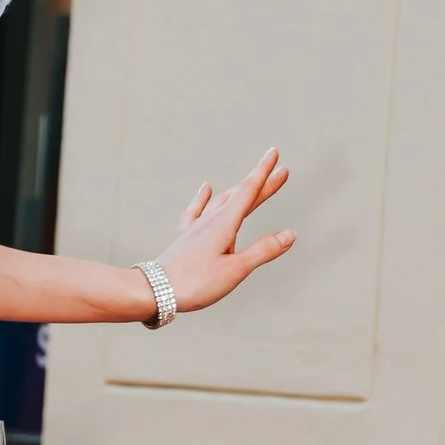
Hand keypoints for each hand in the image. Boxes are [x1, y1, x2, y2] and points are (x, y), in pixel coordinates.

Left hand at [153, 149, 294, 313]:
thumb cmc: (196, 283)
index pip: (248, 191)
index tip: (274, 153)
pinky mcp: (184, 237)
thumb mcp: (236, 269)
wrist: (154, 291)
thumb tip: (290, 234)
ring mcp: (195, 227)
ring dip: (239, 190)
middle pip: (239, 195)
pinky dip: (204, 197)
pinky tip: (206, 188)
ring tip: (253, 181)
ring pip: (221, 201)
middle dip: (261, 182)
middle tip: (281, 171)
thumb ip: (264, 250)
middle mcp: (209, 220)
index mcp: (224, 224)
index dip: (264, 173)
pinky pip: (196, 210)